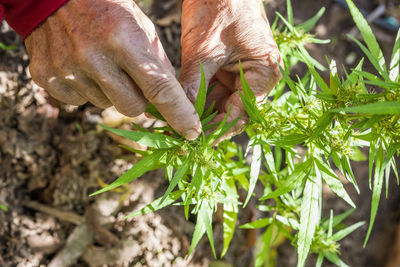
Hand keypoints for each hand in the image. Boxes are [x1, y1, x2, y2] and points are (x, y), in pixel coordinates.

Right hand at [25, 0, 200, 139]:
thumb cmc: (108, 9)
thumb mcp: (141, 27)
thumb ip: (158, 64)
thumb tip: (172, 101)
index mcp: (124, 41)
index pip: (159, 90)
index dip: (179, 115)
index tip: (191, 132)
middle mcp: (94, 58)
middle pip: (133, 108)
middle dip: (140, 99)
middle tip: (132, 78)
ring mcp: (67, 70)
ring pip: (106, 105)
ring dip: (111, 91)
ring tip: (102, 62)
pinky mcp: (47, 78)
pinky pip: (80, 102)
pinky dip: (87, 90)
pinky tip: (81, 66)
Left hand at [180, 0, 281, 137]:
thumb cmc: (220, 6)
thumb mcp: (205, 49)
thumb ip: (194, 84)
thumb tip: (181, 115)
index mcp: (263, 74)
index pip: (240, 113)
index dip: (218, 130)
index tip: (195, 141)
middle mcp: (256, 79)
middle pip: (231, 112)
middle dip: (207, 123)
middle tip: (182, 136)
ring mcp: (241, 75)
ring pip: (220, 104)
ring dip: (200, 113)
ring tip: (178, 124)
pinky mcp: (227, 69)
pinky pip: (213, 91)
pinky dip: (198, 99)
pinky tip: (181, 107)